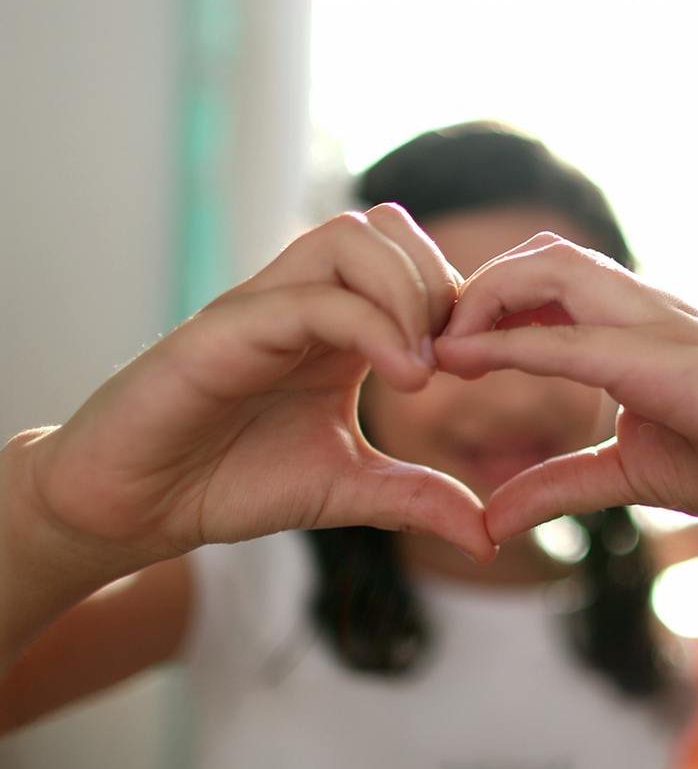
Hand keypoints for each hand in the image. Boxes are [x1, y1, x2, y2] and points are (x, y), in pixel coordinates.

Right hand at [16, 207, 495, 571]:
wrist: (136, 506)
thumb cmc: (231, 482)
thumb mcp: (347, 491)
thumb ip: (416, 500)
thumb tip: (489, 540)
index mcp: (336, 326)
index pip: (411, 261)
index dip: (459, 301)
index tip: (476, 367)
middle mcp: (304, 302)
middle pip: (387, 228)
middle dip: (439, 283)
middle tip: (452, 360)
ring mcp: (264, 307)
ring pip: (350, 239)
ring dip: (408, 293)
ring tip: (424, 371)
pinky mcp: (225, 329)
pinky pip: (308, 297)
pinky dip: (370, 325)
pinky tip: (405, 379)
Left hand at [436, 234, 697, 545]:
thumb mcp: (627, 475)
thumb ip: (558, 486)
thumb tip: (492, 521)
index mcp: (632, 327)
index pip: (544, 283)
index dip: (482, 304)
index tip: (438, 345)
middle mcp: (642, 309)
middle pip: (539, 255)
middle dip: (473, 287)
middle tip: (428, 338)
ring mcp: (661, 325)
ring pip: (555, 268)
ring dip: (485, 297)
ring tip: (442, 345)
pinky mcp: (674, 362)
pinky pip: (581, 337)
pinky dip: (517, 344)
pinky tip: (467, 360)